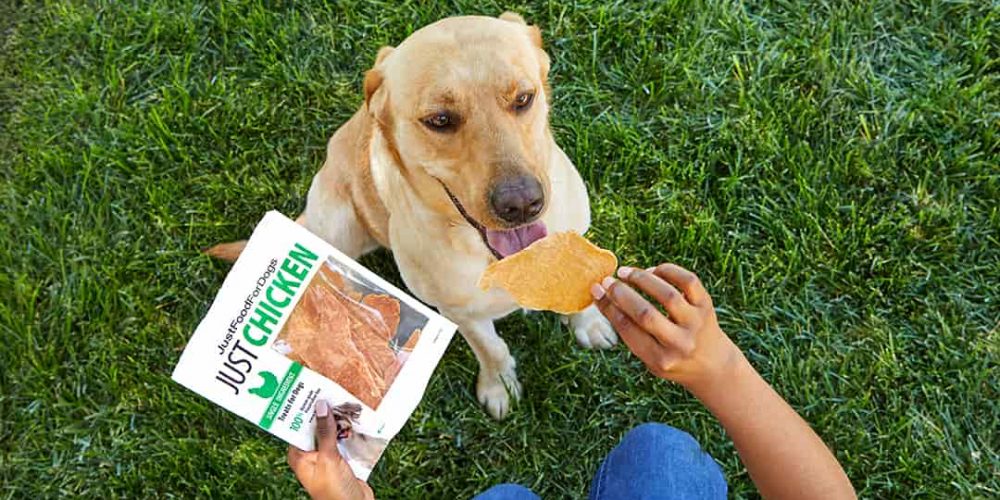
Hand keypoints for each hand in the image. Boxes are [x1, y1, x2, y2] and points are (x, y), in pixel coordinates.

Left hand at [288, 400, 374, 499]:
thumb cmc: (334, 491)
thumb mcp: (328, 459)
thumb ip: (325, 432)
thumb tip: (320, 406)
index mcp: (299, 456)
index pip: (297, 426)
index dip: (304, 410)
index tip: (310, 391)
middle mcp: (310, 455)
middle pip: (315, 427)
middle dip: (324, 413)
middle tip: (332, 392)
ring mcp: (326, 457)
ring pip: (331, 432)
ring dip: (338, 422)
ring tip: (346, 402)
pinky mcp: (342, 459)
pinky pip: (343, 440)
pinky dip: (349, 431)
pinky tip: (355, 420)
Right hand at [591, 263, 743, 392]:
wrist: (714, 366)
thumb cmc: (672, 359)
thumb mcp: (649, 358)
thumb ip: (630, 333)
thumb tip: (604, 296)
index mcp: (660, 359)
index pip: (628, 329)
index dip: (608, 307)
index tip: (596, 291)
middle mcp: (680, 343)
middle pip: (645, 313)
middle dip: (621, 293)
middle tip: (607, 281)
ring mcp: (696, 323)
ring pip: (666, 294)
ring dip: (641, 279)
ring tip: (625, 272)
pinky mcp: (707, 307)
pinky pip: (688, 281)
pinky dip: (668, 271)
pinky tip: (653, 271)